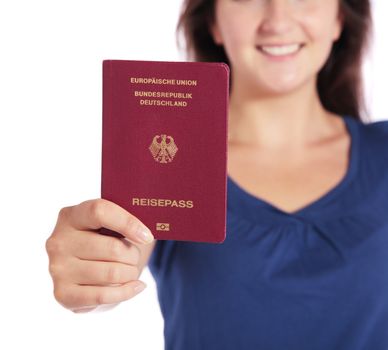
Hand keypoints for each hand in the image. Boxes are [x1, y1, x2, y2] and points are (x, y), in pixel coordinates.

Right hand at [45, 198, 154, 312]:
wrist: (86, 270)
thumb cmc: (104, 240)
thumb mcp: (110, 224)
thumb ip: (124, 219)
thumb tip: (146, 233)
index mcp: (71, 216)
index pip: (100, 211)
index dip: (128, 223)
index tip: (147, 236)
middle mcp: (58, 241)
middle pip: (112, 248)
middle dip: (133, 255)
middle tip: (135, 256)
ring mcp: (57, 268)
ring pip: (111, 273)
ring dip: (131, 273)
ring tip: (131, 270)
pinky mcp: (62, 294)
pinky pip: (104, 296)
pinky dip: (126, 292)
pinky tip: (136, 286)